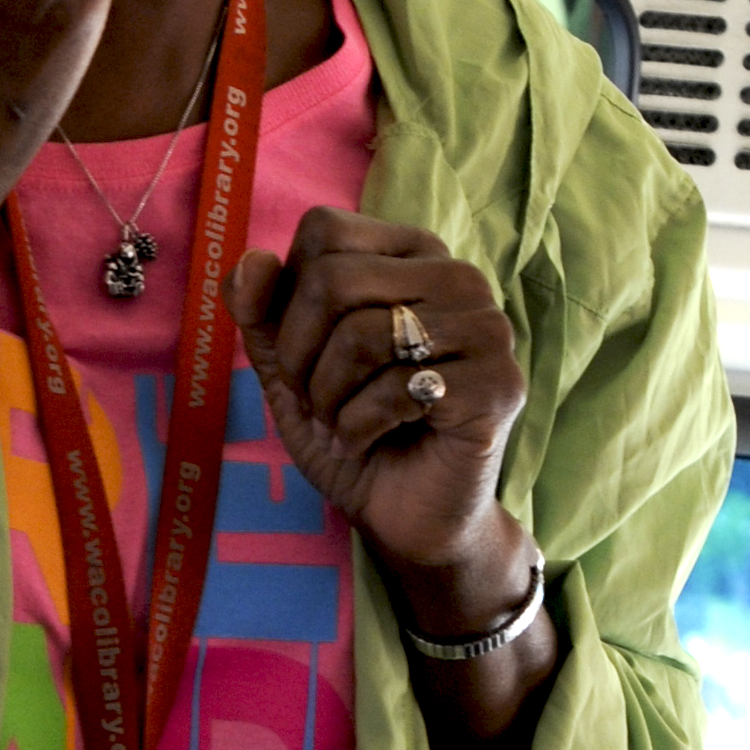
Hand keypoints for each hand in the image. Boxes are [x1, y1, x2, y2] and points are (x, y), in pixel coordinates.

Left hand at [230, 210, 527, 603]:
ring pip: (361, 333)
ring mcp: (486, 327)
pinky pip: (394, 388)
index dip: (288, 303)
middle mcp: (458, 277)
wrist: (406, 516)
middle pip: (333, 280)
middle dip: (301, 358)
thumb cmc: (354, 432)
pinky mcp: (498, 384)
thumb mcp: (291, 370)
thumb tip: (251, 260)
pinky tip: (371, 443)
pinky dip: (358, 428)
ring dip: (329, 399)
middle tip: (318, 402)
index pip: (324, 232)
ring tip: (345, 424)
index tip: (303, 357)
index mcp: (412, 256)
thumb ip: (263, 313)